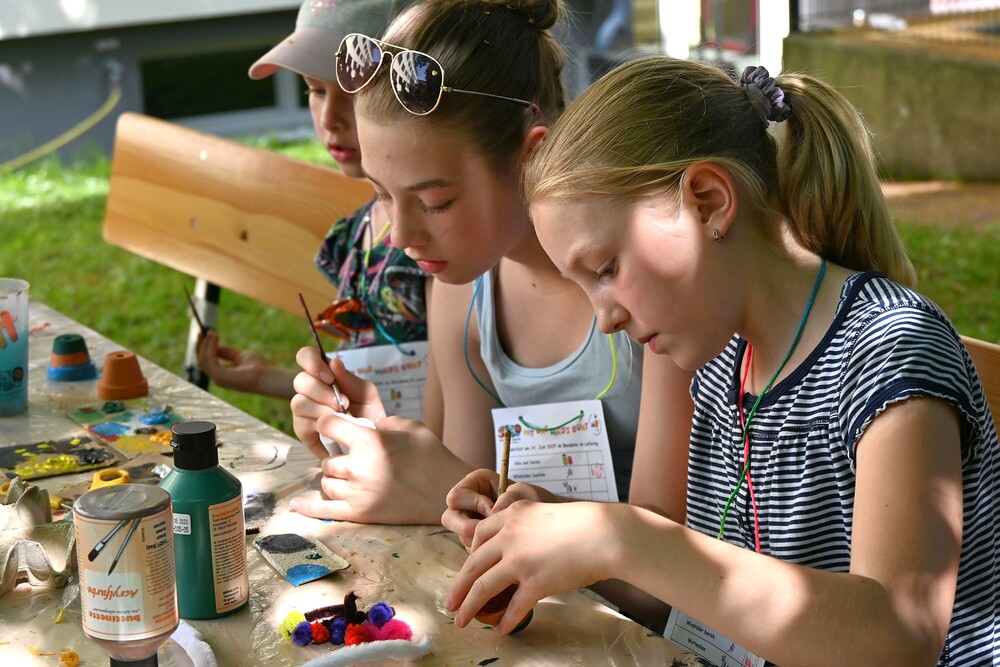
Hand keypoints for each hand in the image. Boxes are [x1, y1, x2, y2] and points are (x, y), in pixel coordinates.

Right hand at [196, 330, 274, 393]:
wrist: (267, 377)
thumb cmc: (258, 368)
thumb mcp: (239, 356)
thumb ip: (226, 352)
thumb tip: (213, 343)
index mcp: (222, 375)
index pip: (207, 361)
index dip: (204, 347)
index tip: (206, 333)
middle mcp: (218, 378)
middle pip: (202, 360)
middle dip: (201, 345)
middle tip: (202, 332)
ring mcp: (218, 378)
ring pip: (204, 359)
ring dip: (206, 344)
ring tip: (213, 333)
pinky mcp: (219, 376)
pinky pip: (210, 359)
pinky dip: (210, 347)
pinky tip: (214, 338)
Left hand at [290, 413, 474, 524]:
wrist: (448, 490)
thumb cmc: (431, 454)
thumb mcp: (408, 425)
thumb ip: (380, 422)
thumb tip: (363, 423)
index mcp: (369, 441)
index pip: (328, 425)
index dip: (328, 421)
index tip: (332, 422)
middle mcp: (359, 467)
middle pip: (326, 459)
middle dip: (336, 456)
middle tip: (353, 457)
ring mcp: (358, 493)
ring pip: (327, 483)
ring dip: (334, 478)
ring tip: (350, 475)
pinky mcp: (362, 514)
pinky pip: (326, 511)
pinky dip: (309, 508)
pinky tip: (296, 504)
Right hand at [291, 348, 386, 458]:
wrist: (371, 440)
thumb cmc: (368, 412)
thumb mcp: (367, 393)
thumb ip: (351, 378)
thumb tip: (334, 361)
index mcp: (324, 374)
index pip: (305, 356)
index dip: (311, 361)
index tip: (329, 377)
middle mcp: (310, 389)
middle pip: (300, 381)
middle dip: (322, 392)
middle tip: (343, 403)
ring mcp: (303, 410)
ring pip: (298, 403)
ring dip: (321, 409)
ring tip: (342, 417)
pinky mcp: (303, 430)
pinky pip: (300, 425)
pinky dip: (320, 428)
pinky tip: (335, 434)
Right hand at [442, 470, 560, 550]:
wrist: (551, 524)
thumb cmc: (538, 502)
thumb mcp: (525, 493)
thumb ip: (508, 498)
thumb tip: (492, 513)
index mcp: (475, 485)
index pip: (456, 497)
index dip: (473, 504)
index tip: (492, 509)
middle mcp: (468, 505)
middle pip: (450, 519)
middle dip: (469, 527)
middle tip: (491, 531)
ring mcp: (471, 525)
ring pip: (461, 538)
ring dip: (479, 542)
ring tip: (503, 540)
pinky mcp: (478, 545)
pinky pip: (472, 554)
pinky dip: (486, 555)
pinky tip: (503, 552)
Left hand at [444, 500, 618, 633]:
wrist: (603, 533)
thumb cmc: (581, 523)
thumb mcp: (543, 513)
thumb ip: (523, 526)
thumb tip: (511, 549)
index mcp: (511, 516)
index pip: (478, 536)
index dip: (468, 556)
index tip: (465, 570)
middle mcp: (509, 537)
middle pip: (472, 564)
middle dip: (458, 587)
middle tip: (450, 602)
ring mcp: (520, 560)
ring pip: (483, 587)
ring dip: (470, 607)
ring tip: (461, 621)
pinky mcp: (535, 582)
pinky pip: (514, 606)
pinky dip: (506, 620)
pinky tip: (501, 630)